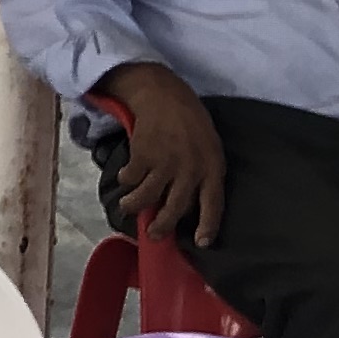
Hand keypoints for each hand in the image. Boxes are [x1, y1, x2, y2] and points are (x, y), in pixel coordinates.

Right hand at [99, 60, 225, 247]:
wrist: (162, 94)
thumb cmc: (190, 120)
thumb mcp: (208, 145)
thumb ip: (203, 171)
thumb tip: (191, 198)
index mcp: (212, 168)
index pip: (214, 205)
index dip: (208, 226)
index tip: (203, 242)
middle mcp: (190, 170)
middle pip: (176, 208)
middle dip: (163, 225)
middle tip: (154, 235)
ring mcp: (165, 164)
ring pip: (147, 197)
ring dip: (134, 206)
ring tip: (127, 208)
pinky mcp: (142, 156)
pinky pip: (130, 178)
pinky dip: (125, 179)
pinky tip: (124, 176)